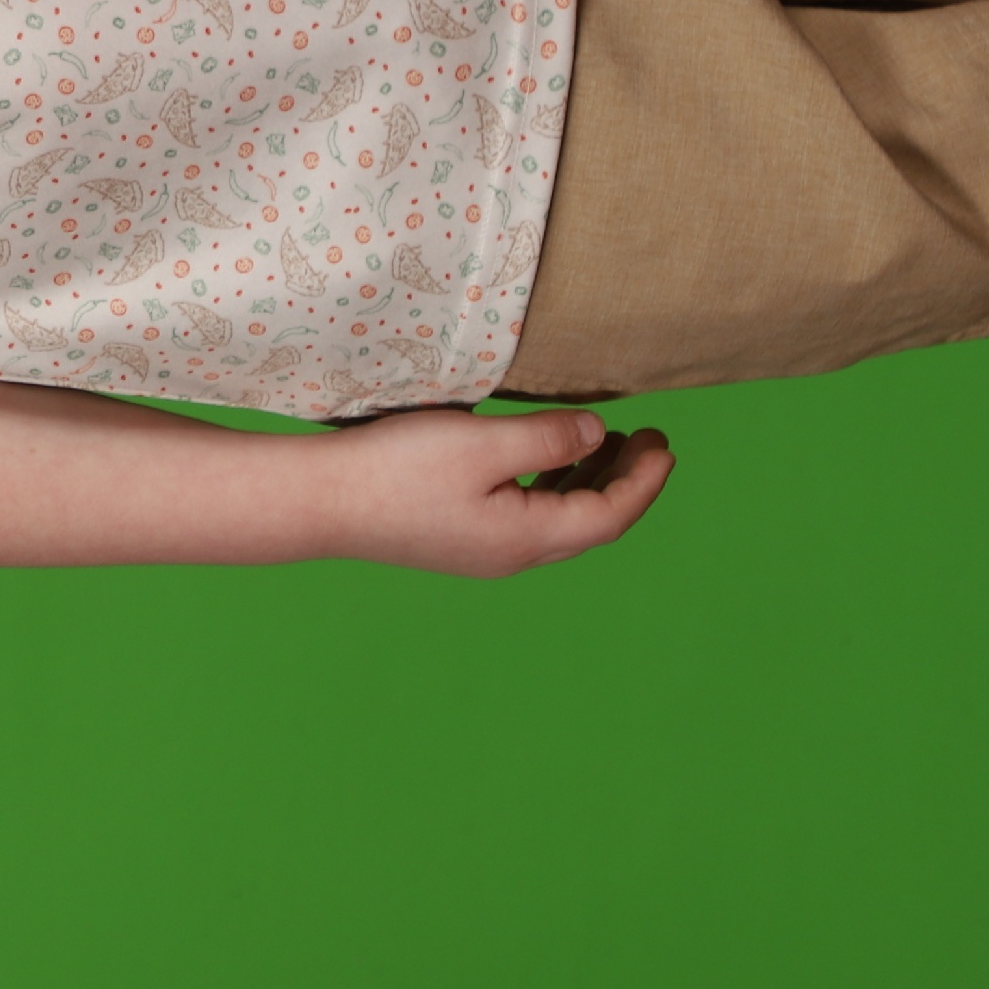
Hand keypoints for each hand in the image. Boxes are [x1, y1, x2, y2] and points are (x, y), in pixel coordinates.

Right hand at [312, 407, 674, 575]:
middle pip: (590, 523)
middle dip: (625, 481)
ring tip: (605, 442)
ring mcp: (483, 551)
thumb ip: (548, 439)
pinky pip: (528, 515)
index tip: (664, 443)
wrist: (323, 503)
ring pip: (559, 520)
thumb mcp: (484, 444)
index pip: (610, 515)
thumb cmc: (400, 469)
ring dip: (588, 482)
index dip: (644, 480)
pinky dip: (552, 486)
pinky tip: (543, 459)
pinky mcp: (458, 539)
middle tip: (647, 438)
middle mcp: (512, 554)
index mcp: (528, 537)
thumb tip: (597, 434)